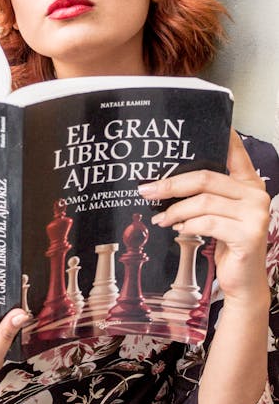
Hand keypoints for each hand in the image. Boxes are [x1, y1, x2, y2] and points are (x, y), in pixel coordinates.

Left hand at [138, 130, 269, 305]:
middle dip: (171, 183)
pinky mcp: (248, 234)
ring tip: (160, 218)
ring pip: (203, 202)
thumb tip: (164, 183)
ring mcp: (255, 214)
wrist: (243, 281)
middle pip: (206, 177)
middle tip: (147, 190)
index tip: (205, 122)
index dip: (223, 136)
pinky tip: (178, 229)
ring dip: (175, 210)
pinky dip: (187, 225)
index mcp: (249, 183)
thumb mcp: (218, 213)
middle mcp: (256, 194)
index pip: (235, 152)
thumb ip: (205, 195)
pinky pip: (207, 223)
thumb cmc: (227, 243)